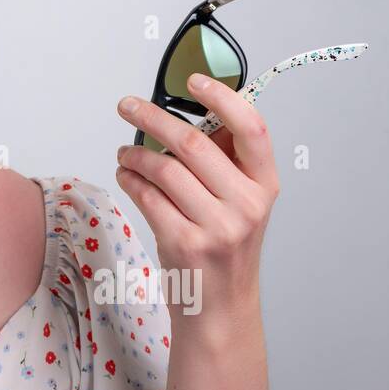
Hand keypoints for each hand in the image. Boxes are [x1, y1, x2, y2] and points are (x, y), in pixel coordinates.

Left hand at [113, 73, 279, 328]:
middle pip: (192, 142)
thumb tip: (189, 113)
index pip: (251, 128)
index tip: (192, 80)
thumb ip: (225, 162)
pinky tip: (126, 175)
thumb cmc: (225, 247)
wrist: (221, 309)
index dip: (222, 97)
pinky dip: (130, 179)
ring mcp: (216, 226)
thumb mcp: (241, 203)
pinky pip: (148, 196)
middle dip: (151, 116)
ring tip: (124, 153)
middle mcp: (246, 203)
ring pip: (164, 169)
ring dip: (134, 154)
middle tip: (127, 105)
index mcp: (264, 184)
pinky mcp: (184, 243)